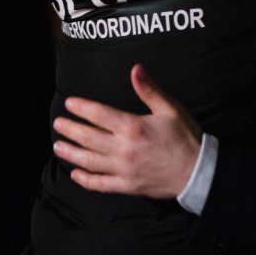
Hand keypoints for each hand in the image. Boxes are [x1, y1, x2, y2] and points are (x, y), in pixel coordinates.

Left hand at [52, 64, 203, 198]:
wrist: (197, 171)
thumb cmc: (185, 137)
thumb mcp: (169, 108)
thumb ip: (149, 89)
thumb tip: (136, 69)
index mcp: (133, 127)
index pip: (99, 115)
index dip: (82, 108)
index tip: (70, 104)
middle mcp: (124, 149)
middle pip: (88, 138)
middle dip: (70, 129)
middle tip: (58, 124)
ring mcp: (123, 170)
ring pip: (89, 161)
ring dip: (71, 153)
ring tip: (58, 146)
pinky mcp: (127, 185)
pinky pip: (100, 184)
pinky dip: (85, 180)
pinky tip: (75, 174)